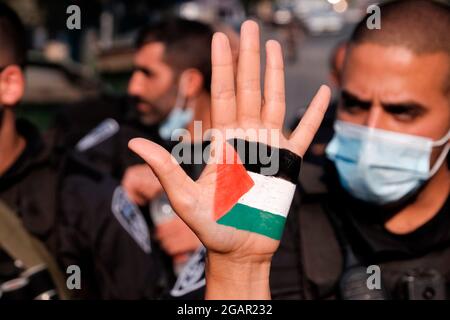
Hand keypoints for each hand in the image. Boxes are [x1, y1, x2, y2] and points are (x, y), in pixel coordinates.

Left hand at [129, 20, 329, 298]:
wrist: (238, 248)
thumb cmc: (210, 226)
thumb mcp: (183, 197)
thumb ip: (165, 166)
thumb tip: (133, 141)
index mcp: (221, 140)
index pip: (221, 94)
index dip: (221, 65)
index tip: (221, 37)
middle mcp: (245, 137)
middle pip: (247, 88)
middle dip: (248, 57)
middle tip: (250, 25)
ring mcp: (268, 147)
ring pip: (274, 102)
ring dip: (275, 74)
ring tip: (275, 47)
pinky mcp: (288, 164)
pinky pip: (304, 133)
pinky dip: (313, 114)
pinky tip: (321, 92)